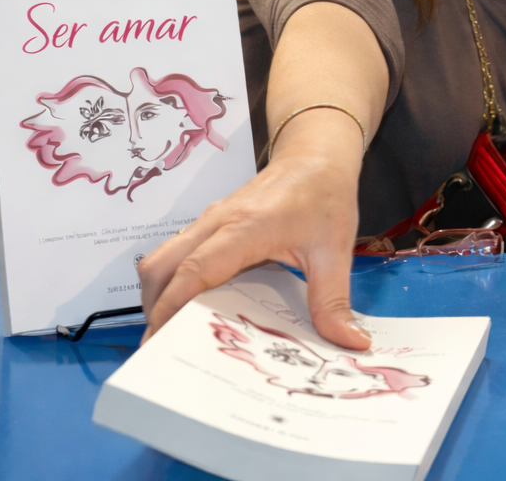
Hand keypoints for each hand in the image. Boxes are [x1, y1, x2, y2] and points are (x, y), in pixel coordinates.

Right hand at [136, 109, 369, 349]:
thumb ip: (334, 300)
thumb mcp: (335, 250)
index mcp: (245, 227)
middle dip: (154, 307)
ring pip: (164, 257)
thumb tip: (351, 343)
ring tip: (173, 336)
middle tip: (162, 351)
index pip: (194, 269)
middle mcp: (218, 221)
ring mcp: (210, 219)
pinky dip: (173, 281)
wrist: (317, 154)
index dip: (172, 307)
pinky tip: (193, 308)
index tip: (161, 343)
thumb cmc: (325, 194)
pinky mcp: (212, 222)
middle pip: (162, 264)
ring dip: (160, 294)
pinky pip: (179, 253)